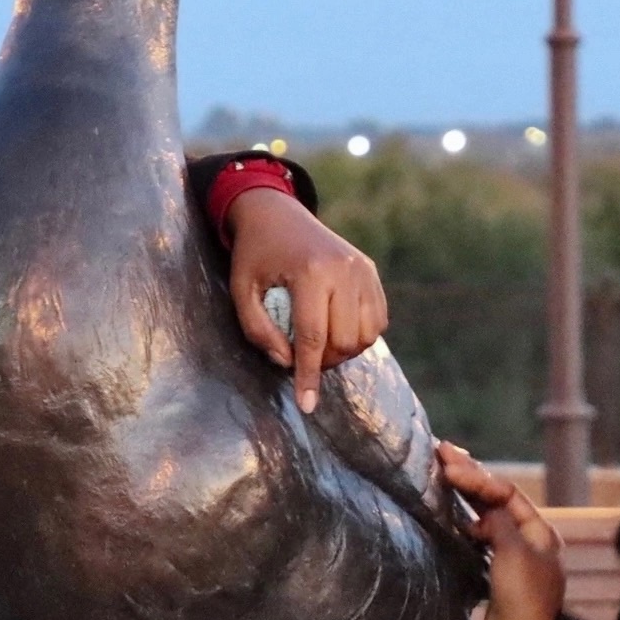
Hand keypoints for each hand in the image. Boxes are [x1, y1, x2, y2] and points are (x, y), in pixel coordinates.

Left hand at [227, 188, 386, 413]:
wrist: (275, 213)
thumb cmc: (254, 254)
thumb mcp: (241, 290)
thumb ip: (258, 329)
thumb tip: (286, 362)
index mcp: (311, 271)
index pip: (313, 337)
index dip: (308, 375)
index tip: (306, 405)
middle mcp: (344, 269)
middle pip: (344, 341)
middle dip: (322, 361)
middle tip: (297, 355)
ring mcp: (362, 269)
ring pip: (366, 336)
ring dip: (342, 351)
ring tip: (316, 342)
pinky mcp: (370, 271)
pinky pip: (377, 321)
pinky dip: (359, 335)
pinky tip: (335, 328)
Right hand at [437, 442, 564, 619]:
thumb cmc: (525, 598)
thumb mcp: (513, 552)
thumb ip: (498, 521)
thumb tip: (484, 505)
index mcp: (538, 532)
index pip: (505, 492)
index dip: (477, 477)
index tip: (448, 465)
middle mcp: (526, 541)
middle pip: (495, 501)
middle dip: (470, 478)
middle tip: (441, 453)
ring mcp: (510, 559)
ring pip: (484, 519)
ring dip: (464, 499)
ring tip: (441, 477)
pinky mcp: (494, 577)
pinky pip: (476, 541)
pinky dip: (461, 526)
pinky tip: (446, 518)